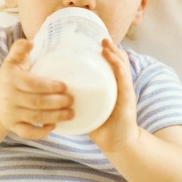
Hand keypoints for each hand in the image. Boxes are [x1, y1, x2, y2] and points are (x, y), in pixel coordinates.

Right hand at [0, 39, 73, 138]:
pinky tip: (53, 126)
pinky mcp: (11, 126)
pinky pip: (27, 133)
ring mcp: (9, 113)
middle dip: (56, 102)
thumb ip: (20, 49)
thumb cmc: (9, 76)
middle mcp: (9, 97)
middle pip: (36, 102)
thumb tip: (30, 42)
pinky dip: (41, 133)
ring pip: (35, 118)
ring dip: (55, 116)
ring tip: (71, 113)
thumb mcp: (12, 60)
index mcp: (10, 78)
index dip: (49, 86)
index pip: (32, 84)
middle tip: (72, 100)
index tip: (64, 86)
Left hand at [89, 38, 139, 152]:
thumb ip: (79, 97)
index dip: (108, 51)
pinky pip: (123, 79)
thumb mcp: (90, 106)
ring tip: (104, 44)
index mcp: (113, 86)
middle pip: (119, 61)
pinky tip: (111, 59)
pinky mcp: (127, 99)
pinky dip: (117, 67)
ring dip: (114, 53)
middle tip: (101, 37)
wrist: (118, 144)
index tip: (96, 40)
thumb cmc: (102, 125)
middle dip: (111, 48)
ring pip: (122, 66)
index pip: (113, 64)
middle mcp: (121, 86)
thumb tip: (54, 91)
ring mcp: (125, 91)